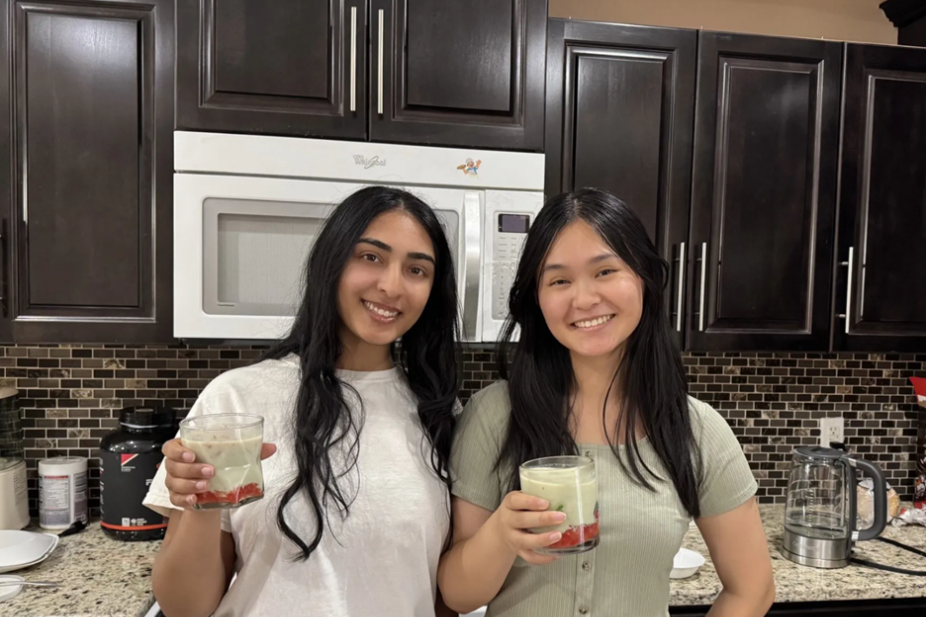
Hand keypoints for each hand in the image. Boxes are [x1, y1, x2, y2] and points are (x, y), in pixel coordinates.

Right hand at [162, 438, 276, 508]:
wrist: (216, 490)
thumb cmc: (220, 467)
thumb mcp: (233, 457)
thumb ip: (250, 450)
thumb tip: (271, 448)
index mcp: (185, 449)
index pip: (170, 447)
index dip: (178, 451)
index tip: (192, 454)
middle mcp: (176, 465)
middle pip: (173, 466)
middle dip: (191, 469)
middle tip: (210, 471)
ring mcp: (175, 482)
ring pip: (174, 483)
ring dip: (190, 484)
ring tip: (206, 485)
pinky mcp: (178, 498)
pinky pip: (175, 499)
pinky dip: (184, 499)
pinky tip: (195, 499)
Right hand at [491, 491, 565, 564]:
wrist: (500, 529)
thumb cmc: (518, 509)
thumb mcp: (521, 499)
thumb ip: (536, 496)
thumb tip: (563, 496)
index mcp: (509, 504)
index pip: (516, 501)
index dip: (530, 502)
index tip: (546, 503)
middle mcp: (508, 521)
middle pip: (522, 520)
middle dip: (542, 519)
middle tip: (561, 517)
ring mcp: (512, 537)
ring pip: (524, 541)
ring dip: (542, 539)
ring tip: (558, 536)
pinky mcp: (518, 551)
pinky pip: (529, 557)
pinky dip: (542, 558)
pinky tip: (556, 554)